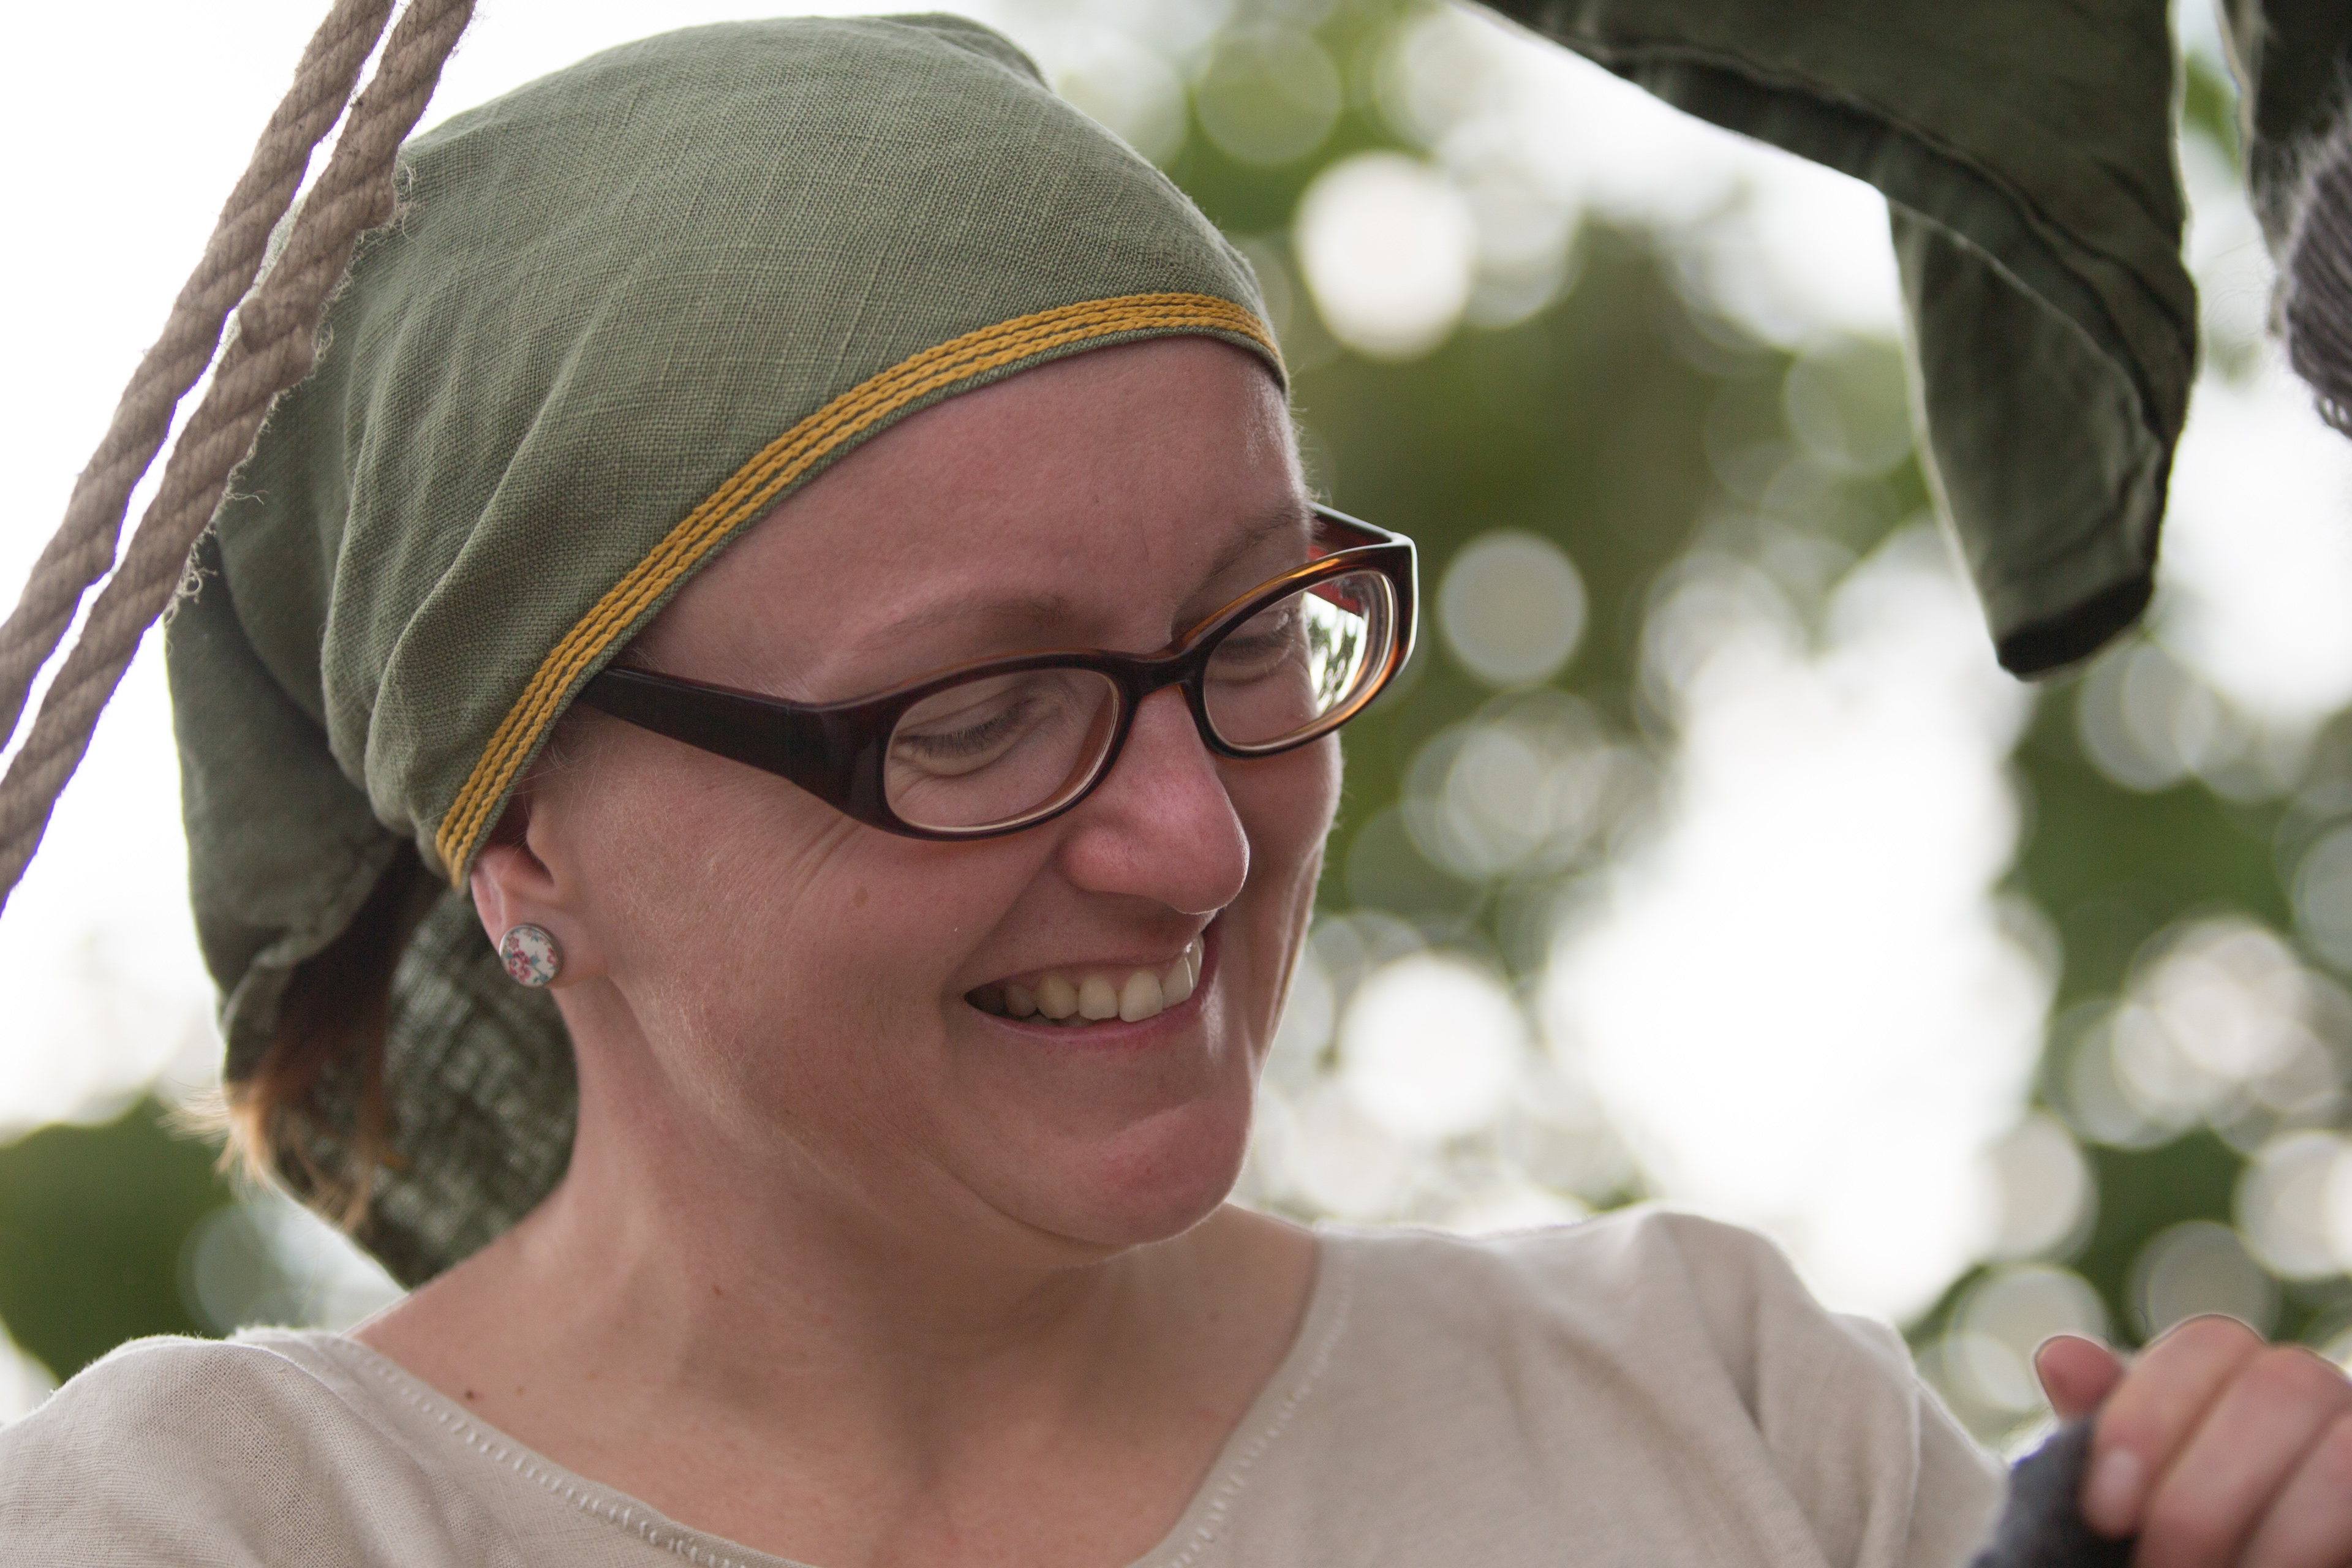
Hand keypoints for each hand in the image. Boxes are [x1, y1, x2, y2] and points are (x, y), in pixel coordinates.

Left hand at [2035, 1317, 2351, 1566]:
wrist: (2230, 1562)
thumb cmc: (2182, 1540)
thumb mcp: (2134, 1496)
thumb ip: (2109, 1434)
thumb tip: (2062, 1356)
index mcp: (2249, 1375)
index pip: (2211, 1343)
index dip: (2149, 1419)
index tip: (2103, 1515)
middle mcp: (2319, 1399)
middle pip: (2281, 1387)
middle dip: (2203, 1494)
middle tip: (2159, 1567)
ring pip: (2342, 1455)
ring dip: (2274, 1534)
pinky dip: (2316, 1546)